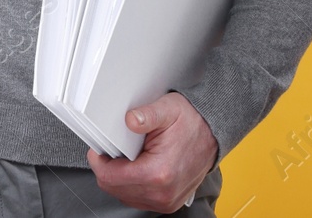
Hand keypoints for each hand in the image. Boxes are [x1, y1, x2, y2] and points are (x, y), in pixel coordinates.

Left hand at [87, 92, 218, 211]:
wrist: (213, 135)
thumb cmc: (192, 123)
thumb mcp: (168, 109)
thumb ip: (146, 115)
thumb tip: (130, 120)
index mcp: (159, 173)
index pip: (111, 178)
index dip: (99, 161)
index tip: (98, 150)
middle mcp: (162, 193)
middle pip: (114, 189)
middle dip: (109, 169)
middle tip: (113, 150)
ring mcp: (166, 201)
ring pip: (124, 196)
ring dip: (119, 178)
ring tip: (127, 158)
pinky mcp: (168, 203)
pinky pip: (137, 199)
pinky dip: (131, 185)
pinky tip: (135, 168)